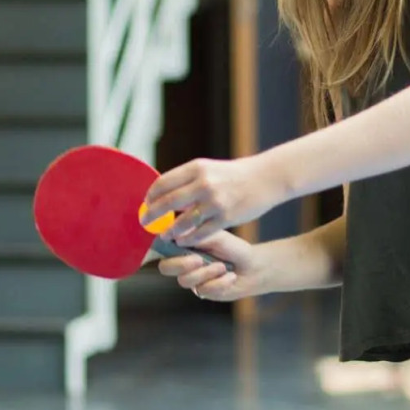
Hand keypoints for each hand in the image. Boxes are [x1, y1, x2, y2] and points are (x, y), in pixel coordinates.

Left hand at [141, 155, 280, 246]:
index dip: (150, 196)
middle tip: (144, 222)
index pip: (163, 183)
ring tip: (164, 235)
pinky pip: (200, 233)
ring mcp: (215, 202)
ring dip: (170, 231)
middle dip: (152, 215)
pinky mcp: (226, 218)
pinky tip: (182, 241)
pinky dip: (188, 239)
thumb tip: (162, 193)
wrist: (264, 178)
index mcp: (196, 168)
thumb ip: (187, 180)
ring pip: (183, 222)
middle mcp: (204, 184)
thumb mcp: (208, 169)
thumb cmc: (232, 175)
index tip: (146, 203)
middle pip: (167, 202)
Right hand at [156, 231, 269, 301]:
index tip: (176, 244)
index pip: (163, 247)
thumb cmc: (234, 248)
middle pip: (165, 268)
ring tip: (223, 267)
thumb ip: (197, 235)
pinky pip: (203, 290)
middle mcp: (184, 264)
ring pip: (185, 280)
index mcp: (183, 246)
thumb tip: (178, 235)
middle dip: (180, 264)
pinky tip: (230, 277)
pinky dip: (220, 283)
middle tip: (199, 260)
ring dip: (206, 273)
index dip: (162, 248)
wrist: (253, 267)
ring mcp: (192, 279)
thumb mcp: (217, 237)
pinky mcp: (203, 292)